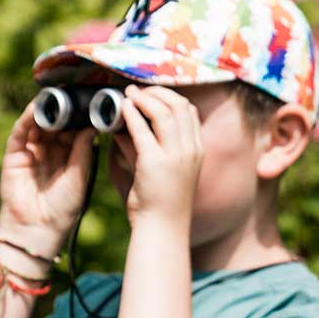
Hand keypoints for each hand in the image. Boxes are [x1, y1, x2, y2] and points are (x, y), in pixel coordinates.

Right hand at [0, 100, 95, 256]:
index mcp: (69, 157)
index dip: (80, 116)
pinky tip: (35, 108)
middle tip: (72, 91)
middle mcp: (50, 152)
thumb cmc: (63, 208)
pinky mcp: (15, 155)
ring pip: (38, 125)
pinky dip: (27, 119)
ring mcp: (32, 152)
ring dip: (45, 110)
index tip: (91, 100)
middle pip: (56, 124)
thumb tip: (93, 124)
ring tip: (54, 95)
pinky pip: (20, 132)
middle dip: (63, 109)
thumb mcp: (79, 175)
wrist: (38, 228)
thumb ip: (83, 149)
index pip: (74, 130)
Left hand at [115, 85, 201, 223]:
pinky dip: (131, 113)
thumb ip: (156, 146)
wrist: (163, 227)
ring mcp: (175, 156)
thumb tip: (131, 125)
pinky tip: (122, 107)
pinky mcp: (154, 163)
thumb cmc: (162, 201)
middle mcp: (190, 150)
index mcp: (196, 150)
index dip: (170, 96)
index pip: (189, 111)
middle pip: (179, 106)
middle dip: (157, 92)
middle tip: (138, 90)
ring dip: (143, 98)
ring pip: (163, 112)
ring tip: (128, 93)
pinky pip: (141, 129)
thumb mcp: (169, 169)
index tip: (152, 93)